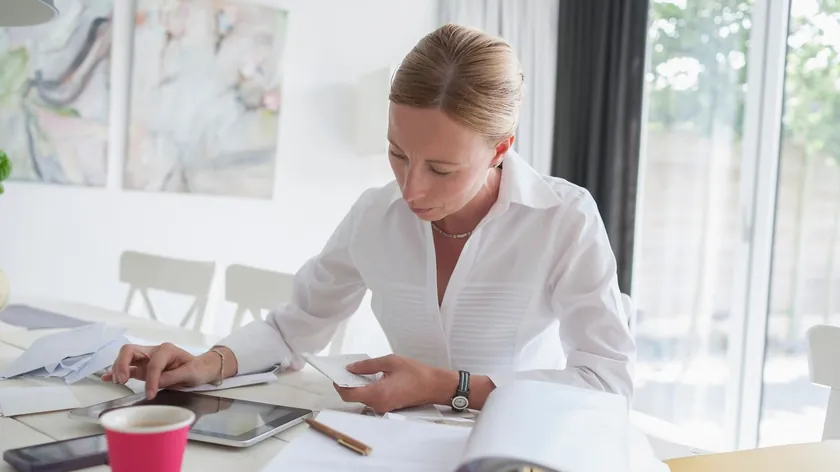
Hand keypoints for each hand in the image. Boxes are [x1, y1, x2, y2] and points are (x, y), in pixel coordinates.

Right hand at [102, 343, 220, 399]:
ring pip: (125, 358)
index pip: (153, 364)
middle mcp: (154, 352)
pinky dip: (116, 372)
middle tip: (121, 380)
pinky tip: (106, 378)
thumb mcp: (190, 373)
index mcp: (166, 350)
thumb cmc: (197, 369)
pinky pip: (127, 368)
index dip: (151, 380)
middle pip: (130, 350)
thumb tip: (155, 384)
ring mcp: (146, 359)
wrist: (201, 369)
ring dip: (118, 368)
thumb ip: (172, 377)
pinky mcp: (143, 368)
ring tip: (118, 381)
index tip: (150, 394)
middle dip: (122, 364)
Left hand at [333, 354, 456, 412]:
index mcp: (377, 394)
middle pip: (353, 398)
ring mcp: (383, 408)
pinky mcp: (388, 407)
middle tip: (347, 369)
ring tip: (360, 371)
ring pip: (362, 399)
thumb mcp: (390, 362)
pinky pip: (371, 399)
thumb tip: (350, 368)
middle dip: (347, 384)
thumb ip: (368, 365)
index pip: (348, 394)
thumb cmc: (415, 372)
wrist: (435, 386)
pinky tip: (371, 378)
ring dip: (358, 386)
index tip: (336, 374)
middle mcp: (378, 405)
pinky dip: (367, 390)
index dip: (339, 384)